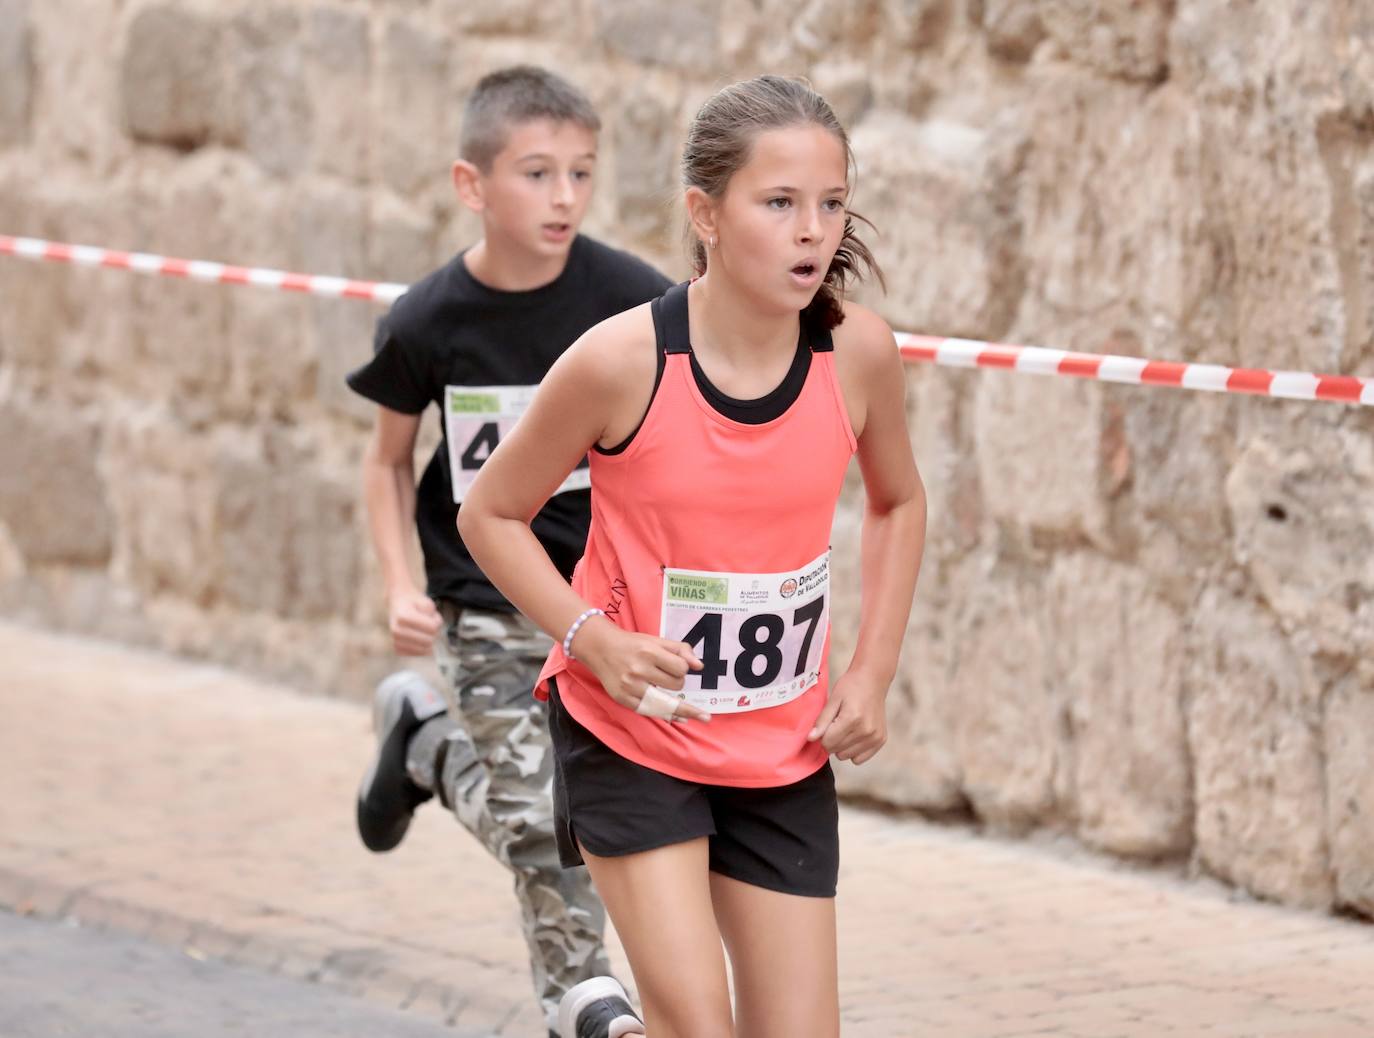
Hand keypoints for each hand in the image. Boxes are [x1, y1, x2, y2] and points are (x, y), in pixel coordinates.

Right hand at [387, 587, 442, 655]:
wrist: (398, 603)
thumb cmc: (415, 603)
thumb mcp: (428, 603)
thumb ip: (435, 616)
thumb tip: (435, 634)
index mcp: (404, 617)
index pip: (433, 627)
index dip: (437, 621)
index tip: (432, 616)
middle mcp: (397, 630)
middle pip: (429, 640)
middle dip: (434, 633)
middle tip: (429, 623)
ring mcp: (395, 640)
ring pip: (423, 650)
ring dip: (428, 640)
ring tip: (423, 630)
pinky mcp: (397, 648)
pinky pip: (416, 654)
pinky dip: (422, 648)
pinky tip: (419, 638)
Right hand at [573, 617, 710, 722]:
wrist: (601, 648)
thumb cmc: (633, 644)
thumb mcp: (656, 641)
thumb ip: (680, 650)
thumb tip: (699, 666)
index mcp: (649, 652)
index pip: (681, 668)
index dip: (683, 668)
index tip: (676, 666)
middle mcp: (639, 670)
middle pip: (676, 685)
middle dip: (677, 682)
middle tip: (667, 676)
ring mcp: (630, 687)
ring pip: (665, 702)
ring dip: (676, 702)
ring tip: (700, 716)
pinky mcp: (623, 699)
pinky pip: (651, 711)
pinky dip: (666, 715)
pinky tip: (680, 719)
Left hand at [806, 669, 887, 763]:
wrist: (873, 680)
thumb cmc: (851, 687)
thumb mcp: (833, 700)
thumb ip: (822, 721)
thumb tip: (811, 738)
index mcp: (852, 719)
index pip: (827, 742)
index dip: (822, 735)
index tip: (827, 723)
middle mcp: (866, 731)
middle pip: (836, 750)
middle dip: (832, 740)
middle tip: (837, 723)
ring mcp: (875, 737)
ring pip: (846, 756)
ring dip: (842, 746)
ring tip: (847, 728)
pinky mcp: (880, 740)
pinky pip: (859, 759)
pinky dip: (853, 750)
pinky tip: (855, 735)